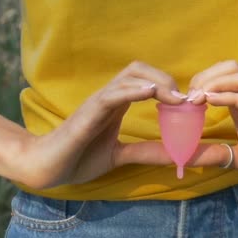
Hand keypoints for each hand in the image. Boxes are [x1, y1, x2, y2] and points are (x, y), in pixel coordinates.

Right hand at [20, 61, 187, 188]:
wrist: (46, 168)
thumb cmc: (78, 158)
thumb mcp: (120, 156)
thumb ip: (146, 153)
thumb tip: (178, 155)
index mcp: (117, 104)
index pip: (147, 81)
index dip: (170, 87)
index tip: (191, 104)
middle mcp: (109, 98)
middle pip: (140, 69)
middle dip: (166, 79)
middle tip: (185, 101)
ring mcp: (98, 103)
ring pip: (129, 76)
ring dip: (156, 83)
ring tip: (176, 98)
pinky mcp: (87, 113)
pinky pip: (112, 95)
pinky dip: (132, 91)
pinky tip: (149, 94)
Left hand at [188, 60, 237, 192]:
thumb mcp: (237, 159)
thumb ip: (213, 155)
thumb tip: (184, 157)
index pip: (220, 78)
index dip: (200, 83)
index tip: (184, 101)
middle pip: (228, 67)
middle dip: (204, 76)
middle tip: (190, 97)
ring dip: (213, 81)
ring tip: (198, 98)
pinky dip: (227, 96)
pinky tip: (211, 102)